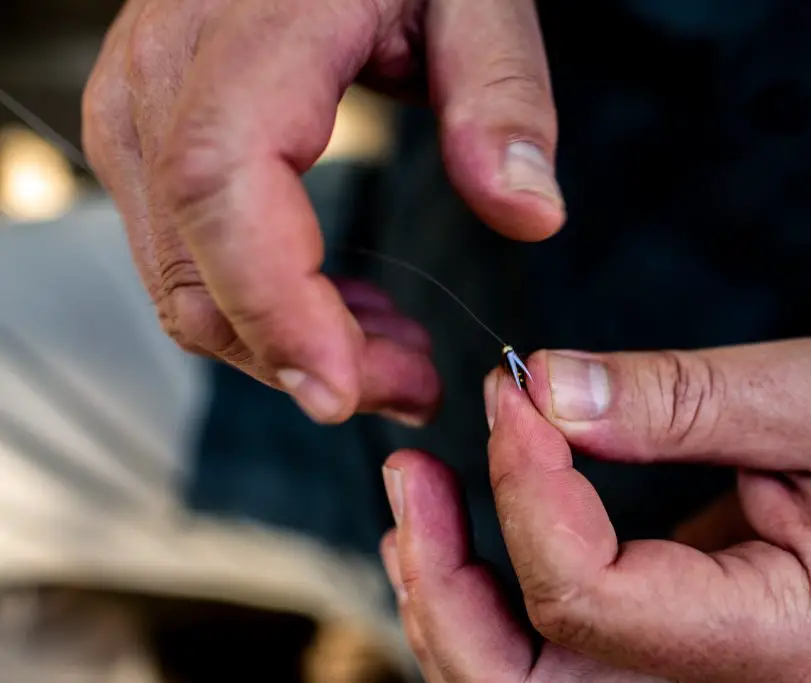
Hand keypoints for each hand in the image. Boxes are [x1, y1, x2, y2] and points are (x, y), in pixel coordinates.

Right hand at [82, 0, 562, 423]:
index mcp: (248, 30)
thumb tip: (529, 213)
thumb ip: (501, 94)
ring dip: (286, 343)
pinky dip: (263, 308)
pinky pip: (186, 255)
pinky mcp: (146, 135)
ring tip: (399, 358)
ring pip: (182, 279)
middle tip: (415, 388)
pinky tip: (345, 315)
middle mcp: (164, 73)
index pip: (223, 184)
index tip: (345, 392)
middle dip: (301, 356)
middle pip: (194, 264)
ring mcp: (142, 107)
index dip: (274, 304)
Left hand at [380, 338, 810, 681]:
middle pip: (517, 682)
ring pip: (511, 680)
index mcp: (766, 642)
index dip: (528, 488)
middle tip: (412, 473)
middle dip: (444, 580)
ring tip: (420, 496)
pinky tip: (459, 529)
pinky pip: (538, 651)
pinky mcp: (662, 657)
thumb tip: (543, 387)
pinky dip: (482, 594)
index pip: (590, 597)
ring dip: (445, 591)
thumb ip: (680, 398)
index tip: (513, 388)